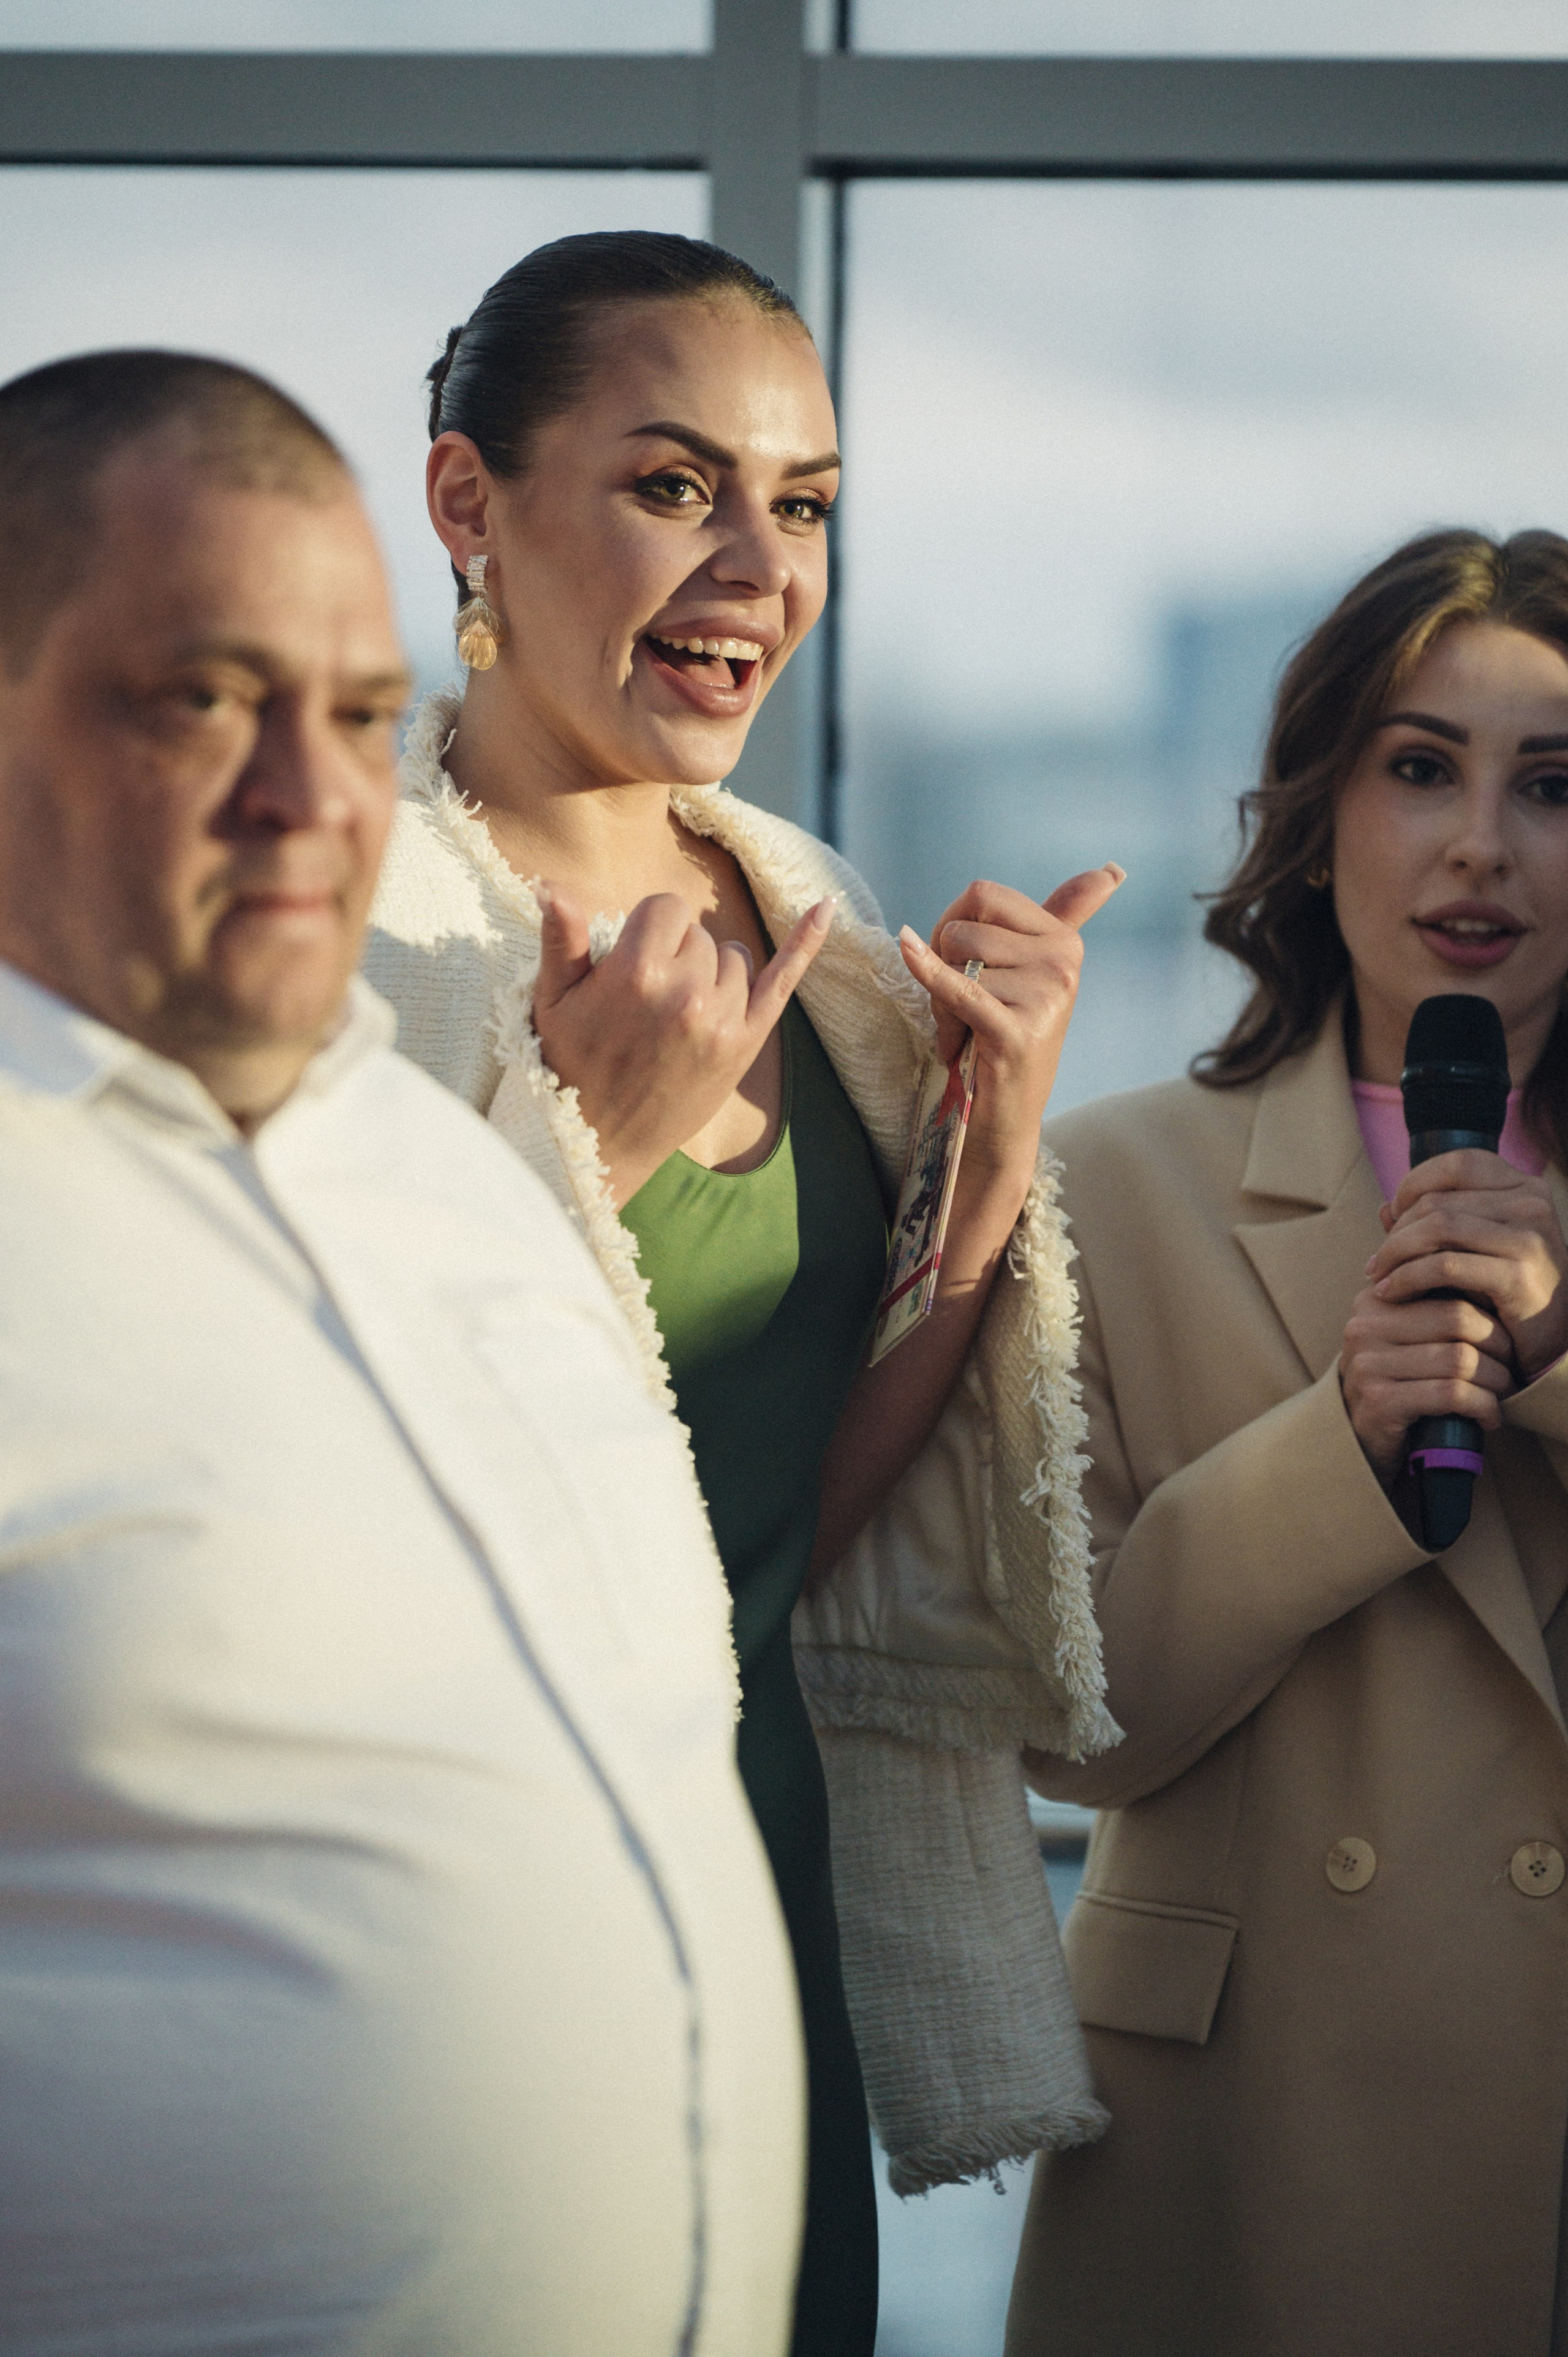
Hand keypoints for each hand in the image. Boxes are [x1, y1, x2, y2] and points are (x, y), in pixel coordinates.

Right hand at [530, 885, 831, 1208]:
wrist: (603, 1144)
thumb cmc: (569, 1067)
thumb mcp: (552, 1001)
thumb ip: (561, 938)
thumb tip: (550, 883)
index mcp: (636, 973)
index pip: (667, 908)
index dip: (650, 930)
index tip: (634, 961)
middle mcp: (686, 992)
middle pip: (700, 935)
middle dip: (677, 955)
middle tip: (649, 1003)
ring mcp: (721, 1019)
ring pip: (734, 957)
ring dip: (712, 973)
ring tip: (678, 1015)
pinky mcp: (746, 1043)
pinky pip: (782, 979)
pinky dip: (805, 943)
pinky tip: (826, 907)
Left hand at [895, 865, 1124, 1196]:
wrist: (1005, 1117)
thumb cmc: (1005, 1037)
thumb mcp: (1032, 971)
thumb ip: (1067, 916)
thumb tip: (1113, 870)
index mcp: (1065, 940)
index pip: (983, 896)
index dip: (951, 923)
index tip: (958, 962)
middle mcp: (1063, 963)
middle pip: (962, 928)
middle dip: (943, 963)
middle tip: (962, 1007)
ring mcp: (1045, 997)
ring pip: (953, 962)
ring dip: (940, 1001)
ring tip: (965, 1031)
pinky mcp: (1018, 1031)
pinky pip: (955, 989)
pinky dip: (927, 976)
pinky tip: (907, 953)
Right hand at [1339, 1283, 1513, 1483]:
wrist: (1359, 1443)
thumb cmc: (1398, 1387)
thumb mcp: (1406, 1340)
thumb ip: (1432, 1312)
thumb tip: (1489, 1289)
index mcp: (1374, 1301)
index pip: (1447, 1289)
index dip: (1488, 1317)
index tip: (1504, 1343)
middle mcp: (1365, 1327)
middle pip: (1458, 1319)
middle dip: (1499, 1346)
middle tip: (1511, 1369)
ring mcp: (1368, 1364)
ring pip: (1460, 1359)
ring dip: (1495, 1380)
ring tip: (1502, 1394)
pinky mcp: (1380, 1402)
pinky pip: (1452, 1394)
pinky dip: (1483, 1406)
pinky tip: (1489, 1418)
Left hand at [1364, 1149, 1567, 1383]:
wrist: (1553, 1345)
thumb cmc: (1506, 1295)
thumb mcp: (1472, 1250)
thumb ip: (1434, 1227)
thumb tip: (1384, 1208)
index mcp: (1525, 1188)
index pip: (1457, 1163)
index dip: (1414, 1185)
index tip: (1392, 1218)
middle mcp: (1532, 1205)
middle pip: (1438, 1200)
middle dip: (1396, 1231)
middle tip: (1376, 1261)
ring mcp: (1529, 1239)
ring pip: (1437, 1228)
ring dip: (1395, 1253)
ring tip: (1378, 1276)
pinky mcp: (1518, 1276)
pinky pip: (1444, 1265)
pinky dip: (1407, 1277)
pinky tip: (1390, 1293)